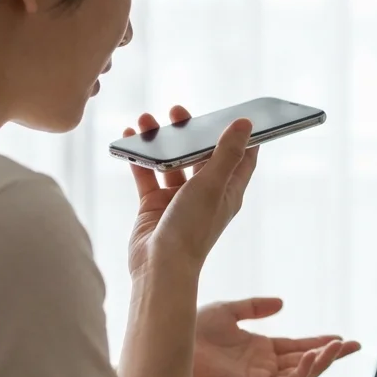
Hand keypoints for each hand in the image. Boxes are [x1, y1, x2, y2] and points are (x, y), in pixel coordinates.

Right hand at [124, 105, 259, 276]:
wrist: (159, 265)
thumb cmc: (191, 229)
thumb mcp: (212, 184)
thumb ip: (227, 153)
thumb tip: (245, 124)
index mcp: (227, 192)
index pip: (242, 159)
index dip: (242, 137)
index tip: (236, 114)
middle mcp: (205, 195)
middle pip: (201, 155)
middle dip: (191, 132)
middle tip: (178, 111)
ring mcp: (178, 200)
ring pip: (170, 162)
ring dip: (160, 142)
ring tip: (147, 120)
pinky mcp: (154, 206)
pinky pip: (147, 175)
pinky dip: (139, 158)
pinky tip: (131, 138)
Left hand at [194, 298, 360, 376]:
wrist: (176, 338)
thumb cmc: (195, 327)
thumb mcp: (230, 310)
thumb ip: (256, 308)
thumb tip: (283, 303)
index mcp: (261, 350)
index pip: (299, 347)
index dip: (321, 343)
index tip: (342, 337)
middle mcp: (264, 367)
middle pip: (306, 363)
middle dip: (331, 355)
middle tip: (354, 345)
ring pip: (300, 376)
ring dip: (320, 363)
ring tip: (337, 348)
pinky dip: (301, 373)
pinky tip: (311, 358)